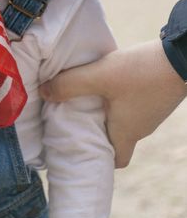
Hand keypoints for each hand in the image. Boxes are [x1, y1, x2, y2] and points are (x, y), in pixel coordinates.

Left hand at [39, 39, 186, 167]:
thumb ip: (69, 85)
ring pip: (125, 119)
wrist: (182, 56)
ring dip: (108, 110)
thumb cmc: (140, 73)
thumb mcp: (99, 76)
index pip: (116, 161)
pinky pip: (134, 103)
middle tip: (75, 114)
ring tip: (88, 94)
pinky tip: (110, 80)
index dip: (99, 158)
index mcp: (127, 132)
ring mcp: (152, 112)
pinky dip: (120, 97)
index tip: (79, 144)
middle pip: (117, 138)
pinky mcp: (157, 95)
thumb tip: (44, 93)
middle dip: (97, 130)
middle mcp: (142, 127)